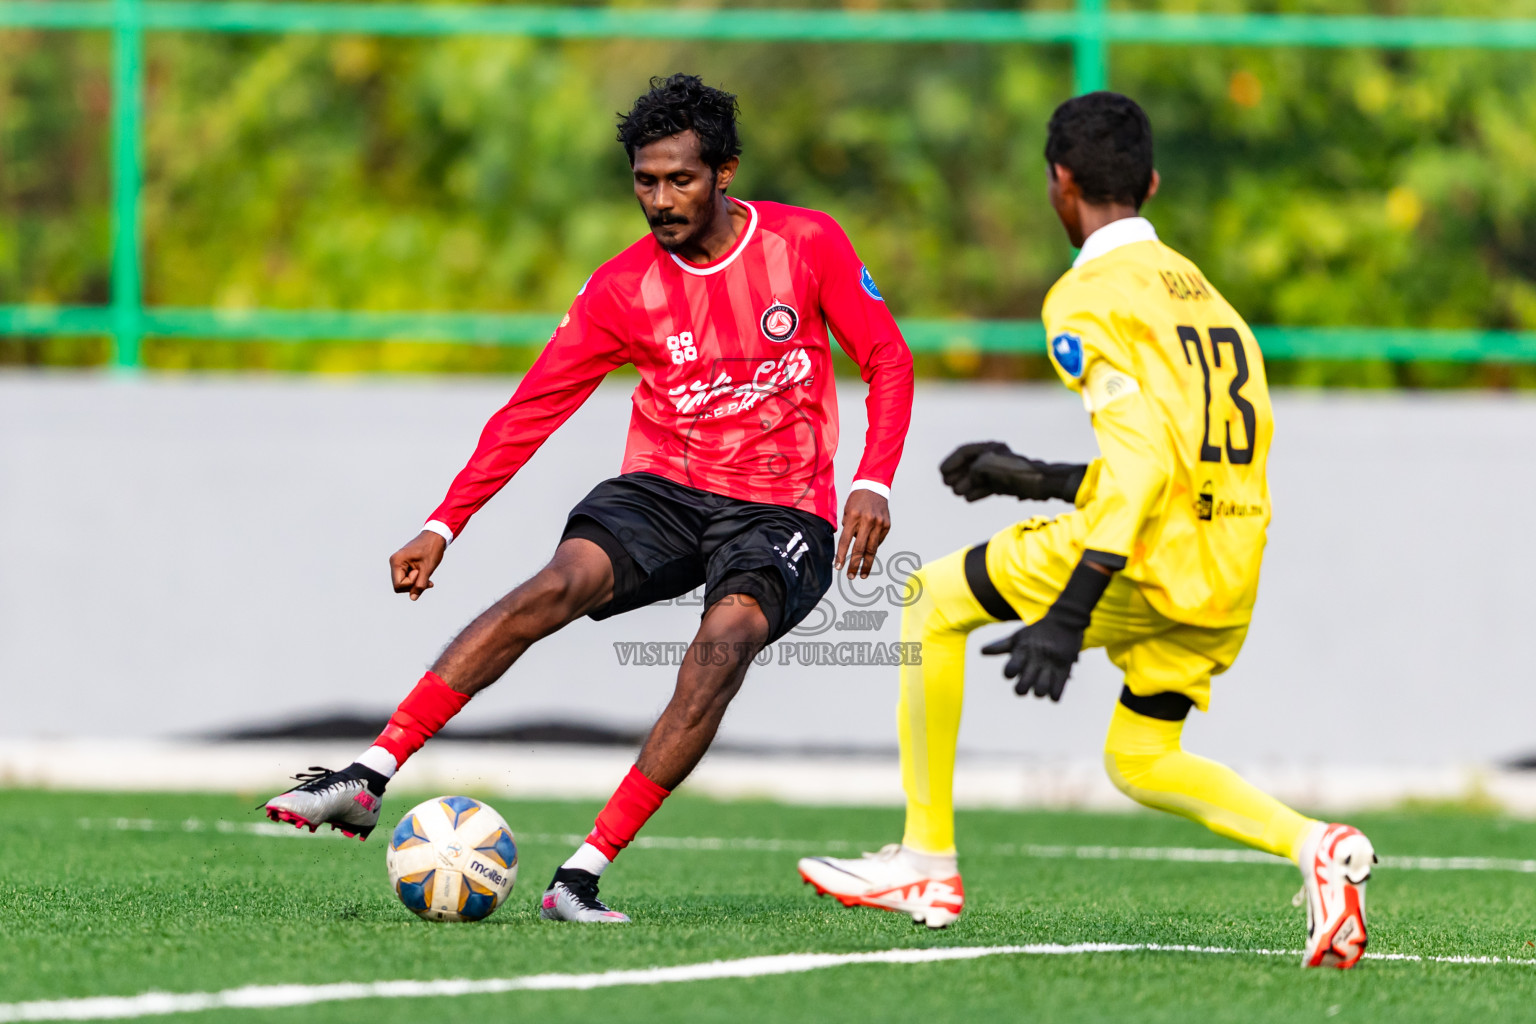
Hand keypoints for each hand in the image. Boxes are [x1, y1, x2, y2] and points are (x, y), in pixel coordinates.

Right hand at [390, 530, 446, 600]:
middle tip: (426, 576)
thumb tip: (413, 598)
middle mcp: (394, 562)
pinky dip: (417, 579)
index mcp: (396, 562)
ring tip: (428, 576)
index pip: (398, 585)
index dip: (411, 584)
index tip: (420, 573)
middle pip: (400, 585)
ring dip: (417, 582)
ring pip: (404, 582)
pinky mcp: (404, 564)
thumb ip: (420, 585)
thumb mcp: (427, 569)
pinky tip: (426, 576)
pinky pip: (407, 577)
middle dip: (414, 584)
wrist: (435, 536)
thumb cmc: (431, 549)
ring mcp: (398, 563)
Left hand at [836, 489, 890, 578]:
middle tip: (850, 576)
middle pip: (860, 549)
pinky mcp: (887, 525)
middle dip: (854, 565)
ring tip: (862, 574)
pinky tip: (869, 553)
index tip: (838, 567)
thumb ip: (848, 528)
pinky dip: (872, 548)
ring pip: (872, 549)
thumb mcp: (847, 511)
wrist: (874, 486)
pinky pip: (878, 541)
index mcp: (854, 517)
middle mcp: (867, 521)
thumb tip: (850, 546)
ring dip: (867, 564)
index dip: (841, 556)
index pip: (845, 541)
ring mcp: (879, 524)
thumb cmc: (857, 500)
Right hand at [940, 442, 1086, 502]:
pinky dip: (977, 492)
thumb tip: (967, 482)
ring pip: (977, 477)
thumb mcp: (986, 466)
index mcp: (991, 448)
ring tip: (956, 492)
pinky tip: (968, 499)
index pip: (965, 451)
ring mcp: (1000, 471)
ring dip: (965, 484)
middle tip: (947, 483)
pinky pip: (987, 487)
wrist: (1041, 483)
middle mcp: (995, 457)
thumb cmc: (1015, 472)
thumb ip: (972, 470)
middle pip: (969, 464)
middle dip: (956, 474)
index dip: (951, 461)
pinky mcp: (1007, 484)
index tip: (942, 473)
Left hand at [980, 614, 1082, 700]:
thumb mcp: (1018, 636)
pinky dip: (1053, 696)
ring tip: (1041, 687)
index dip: (1010, 673)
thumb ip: (1000, 646)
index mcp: (1022, 650)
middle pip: (1023, 687)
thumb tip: (981, 651)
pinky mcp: (1065, 669)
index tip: (1013, 672)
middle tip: (1026, 685)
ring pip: (1040, 692)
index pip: (1010, 670)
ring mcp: (1051, 664)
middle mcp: (1036, 658)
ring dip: (1038, 693)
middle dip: (1021, 689)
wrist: (1065, 620)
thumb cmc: (1037, 632)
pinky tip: (1053, 689)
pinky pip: (1056, 693)